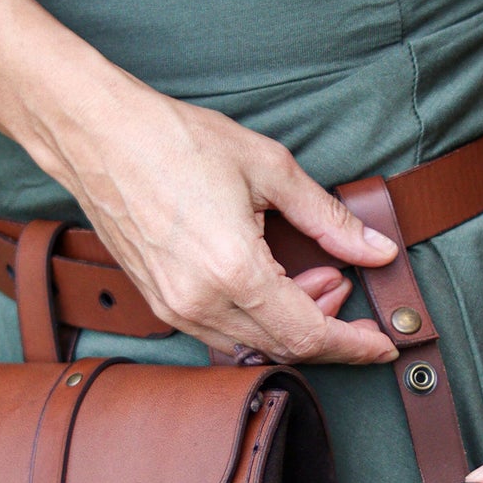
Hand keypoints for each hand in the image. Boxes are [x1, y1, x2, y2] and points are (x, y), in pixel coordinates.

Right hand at [43, 64, 399, 363]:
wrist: (98, 135)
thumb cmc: (175, 140)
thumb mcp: (269, 169)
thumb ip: (328, 218)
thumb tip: (376, 249)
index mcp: (234, 271)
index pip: (310, 333)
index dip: (354, 345)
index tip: (384, 344)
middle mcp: (200, 302)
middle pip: (283, 348)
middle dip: (328, 328)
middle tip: (347, 285)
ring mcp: (173, 307)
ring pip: (252, 345)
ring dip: (292, 324)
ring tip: (313, 276)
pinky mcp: (158, 302)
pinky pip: (221, 333)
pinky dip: (257, 320)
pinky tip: (271, 283)